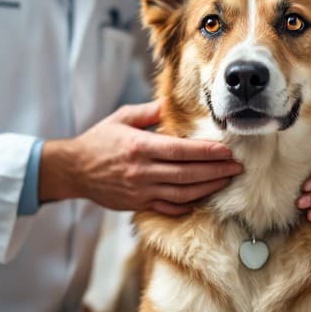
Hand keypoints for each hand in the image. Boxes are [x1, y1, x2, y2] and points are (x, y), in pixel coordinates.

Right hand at [42, 100, 241, 215]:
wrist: (73, 170)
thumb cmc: (99, 140)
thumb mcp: (122, 118)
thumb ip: (148, 112)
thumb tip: (170, 103)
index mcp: (139, 147)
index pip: (180, 151)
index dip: (206, 152)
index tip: (226, 150)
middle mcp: (142, 172)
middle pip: (187, 174)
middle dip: (215, 171)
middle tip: (237, 167)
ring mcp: (141, 191)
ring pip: (182, 194)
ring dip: (208, 188)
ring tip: (226, 180)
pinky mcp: (138, 205)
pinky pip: (169, 208)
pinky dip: (188, 204)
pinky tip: (203, 197)